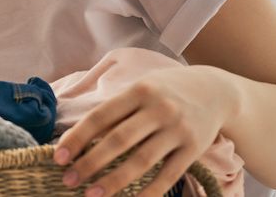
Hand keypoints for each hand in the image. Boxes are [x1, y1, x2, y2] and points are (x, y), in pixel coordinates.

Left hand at [54, 66, 234, 195]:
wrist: (217, 90)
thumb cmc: (165, 90)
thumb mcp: (140, 88)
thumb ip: (113, 109)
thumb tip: (74, 136)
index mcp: (139, 90)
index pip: (100, 117)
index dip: (77, 138)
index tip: (58, 157)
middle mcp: (159, 109)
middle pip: (119, 140)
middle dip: (90, 163)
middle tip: (68, 180)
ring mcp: (178, 130)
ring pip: (141, 161)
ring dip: (114, 181)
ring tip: (91, 195)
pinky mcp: (194, 149)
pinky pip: (168, 175)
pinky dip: (148, 192)